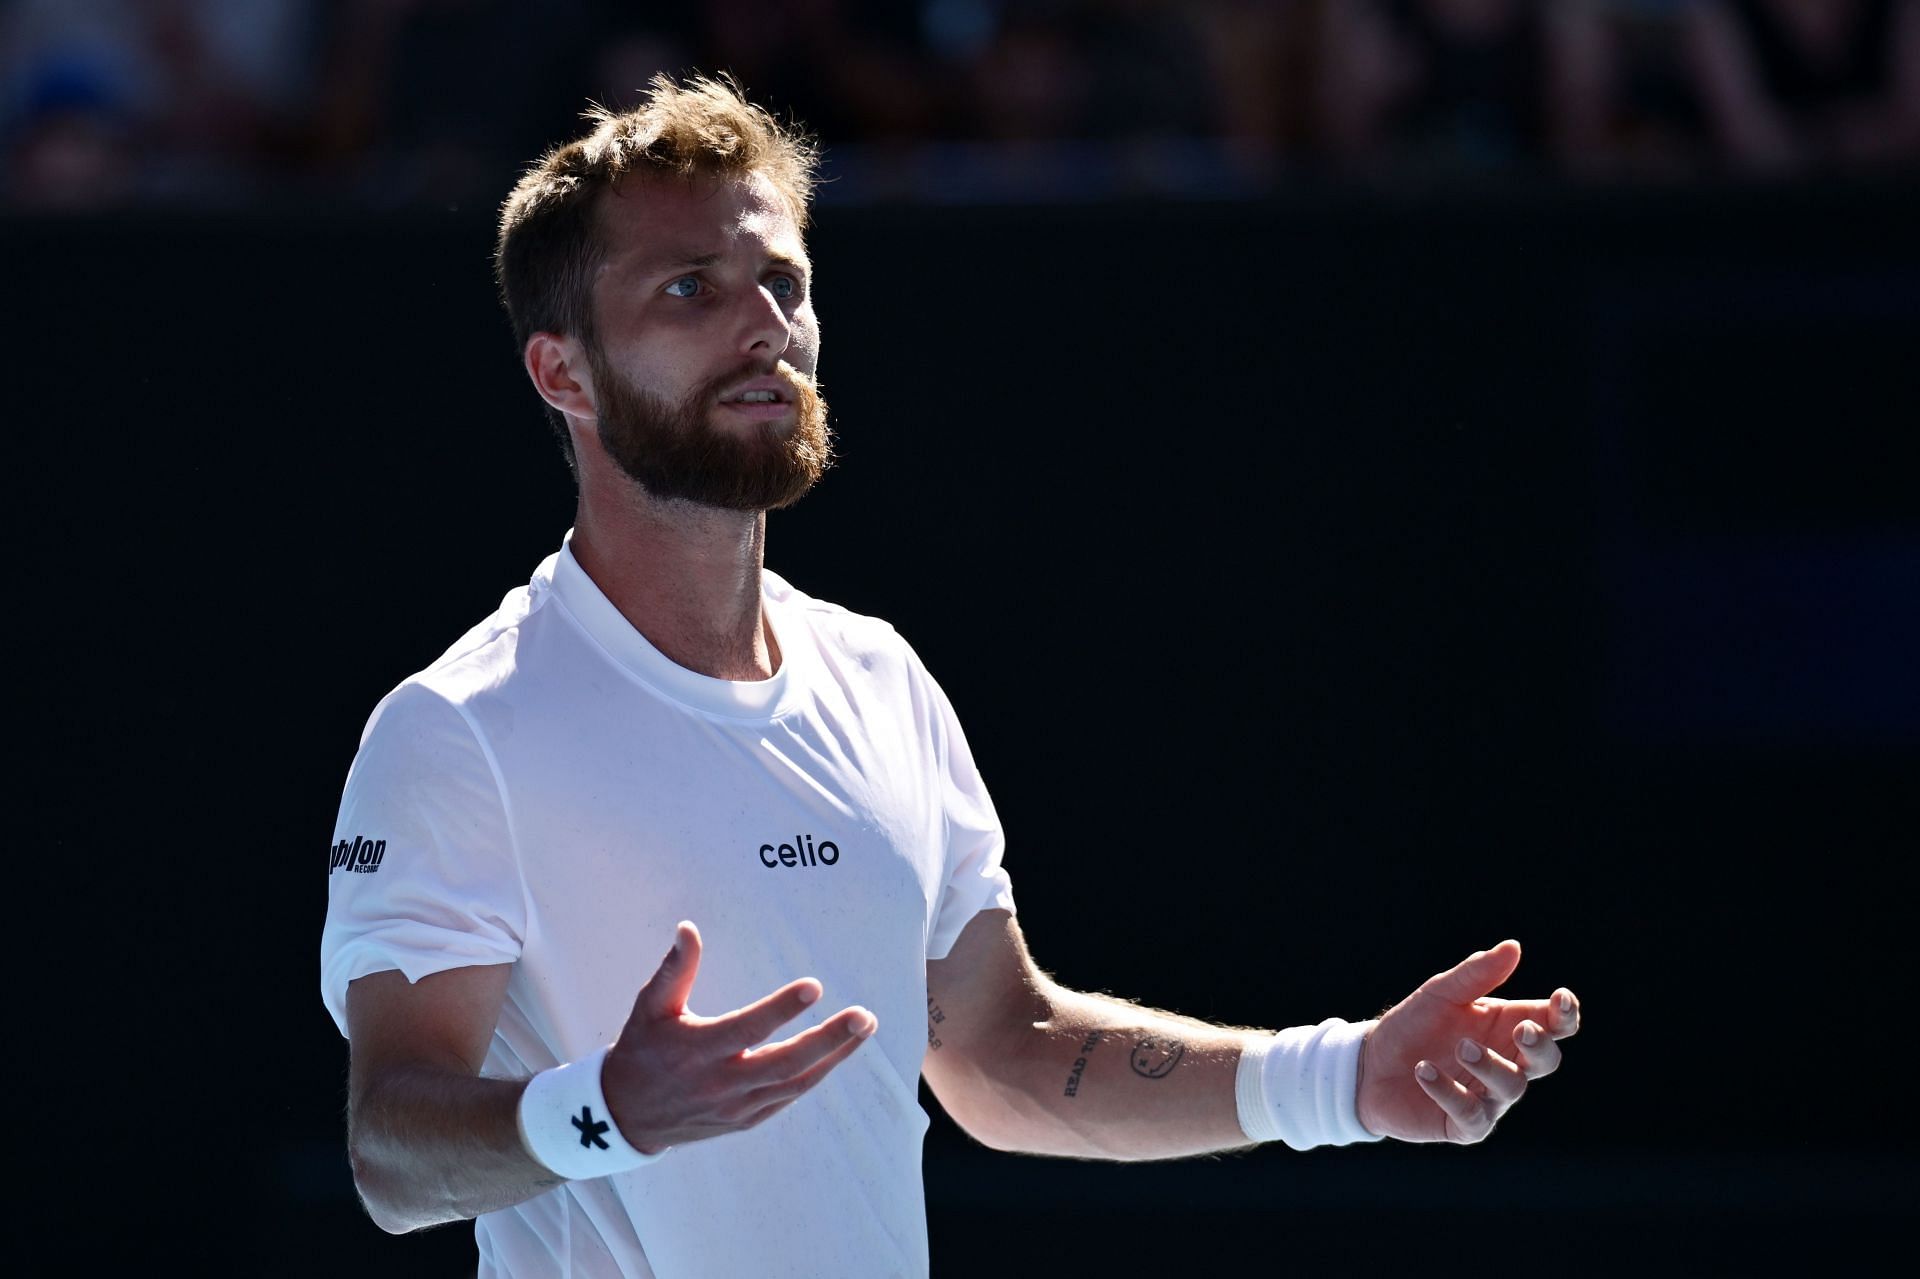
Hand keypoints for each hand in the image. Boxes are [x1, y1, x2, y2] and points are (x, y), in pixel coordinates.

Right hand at [601, 921, 876, 1152]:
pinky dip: (814, 1076)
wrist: (626, 1116)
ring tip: (864, 1028)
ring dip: (833, 1057)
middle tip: (863, 1015)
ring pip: (795, 1084)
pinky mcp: (745, 1121)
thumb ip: (674, 969)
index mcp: (699, 1049)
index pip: (748, 1028)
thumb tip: (688, 928)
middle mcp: (721, 1083)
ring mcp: (737, 1107)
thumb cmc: (642, 1050)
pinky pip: (788, 1098)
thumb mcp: (650, 1007)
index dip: (782, 1008)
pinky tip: (838, 1053)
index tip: (814, 985)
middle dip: (828, 1040)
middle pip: (785, 1064)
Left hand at [1356, 940, 1578, 1143]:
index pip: (1552, 1025)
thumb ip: (1476, 973)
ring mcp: (1489, 1098)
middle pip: (1545, 1061)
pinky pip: (1470, 1114)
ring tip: (1462, 1046)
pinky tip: (1424, 1070)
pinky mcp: (1463, 1125)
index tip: (1560, 999)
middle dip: (1540, 1046)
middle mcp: (1506, 1064)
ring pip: (1510, 1087)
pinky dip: (1449, 1092)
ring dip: (1490, 1065)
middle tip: (1523, 1030)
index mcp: (1508, 1028)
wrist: (1369, 1063)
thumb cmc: (1414, 1025)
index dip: (1565, 1015)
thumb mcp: (1440, 992)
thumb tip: (1513, 947)